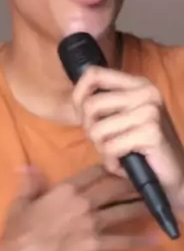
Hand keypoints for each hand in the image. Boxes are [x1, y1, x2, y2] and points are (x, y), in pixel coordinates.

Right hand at [0, 165, 152, 250]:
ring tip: (155, 204)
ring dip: (140, 206)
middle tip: (146, 182)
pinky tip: (153, 240)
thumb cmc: (16, 233)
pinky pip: (121, 241)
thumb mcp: (20, 203)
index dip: (110, 168)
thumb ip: (30, 184)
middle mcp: (82, 202)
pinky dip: (138, 241)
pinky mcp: (95, 244)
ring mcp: (91, 224)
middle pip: (114, 188)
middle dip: (132, 184)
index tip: (122, 167)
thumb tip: (27, 166)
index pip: (94, 172)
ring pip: (122, 210)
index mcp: (65, 190)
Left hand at [73, 66, 183, 208]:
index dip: (78, 96)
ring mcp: (149, 112)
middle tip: (107, 142)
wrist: (174, 176)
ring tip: (119, 154)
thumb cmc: (143, 149)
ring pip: (96, 130)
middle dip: (90, 130)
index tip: (83, 116)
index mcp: (138, 84)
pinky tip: (125, 165)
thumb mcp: (122, 119)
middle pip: (90, 105)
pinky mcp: (150, 133)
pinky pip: (109, 147)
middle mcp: (146, 92)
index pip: (93, 74)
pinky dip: (112, 162)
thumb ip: (104, 104)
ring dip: (102, 149)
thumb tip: (77, 99)